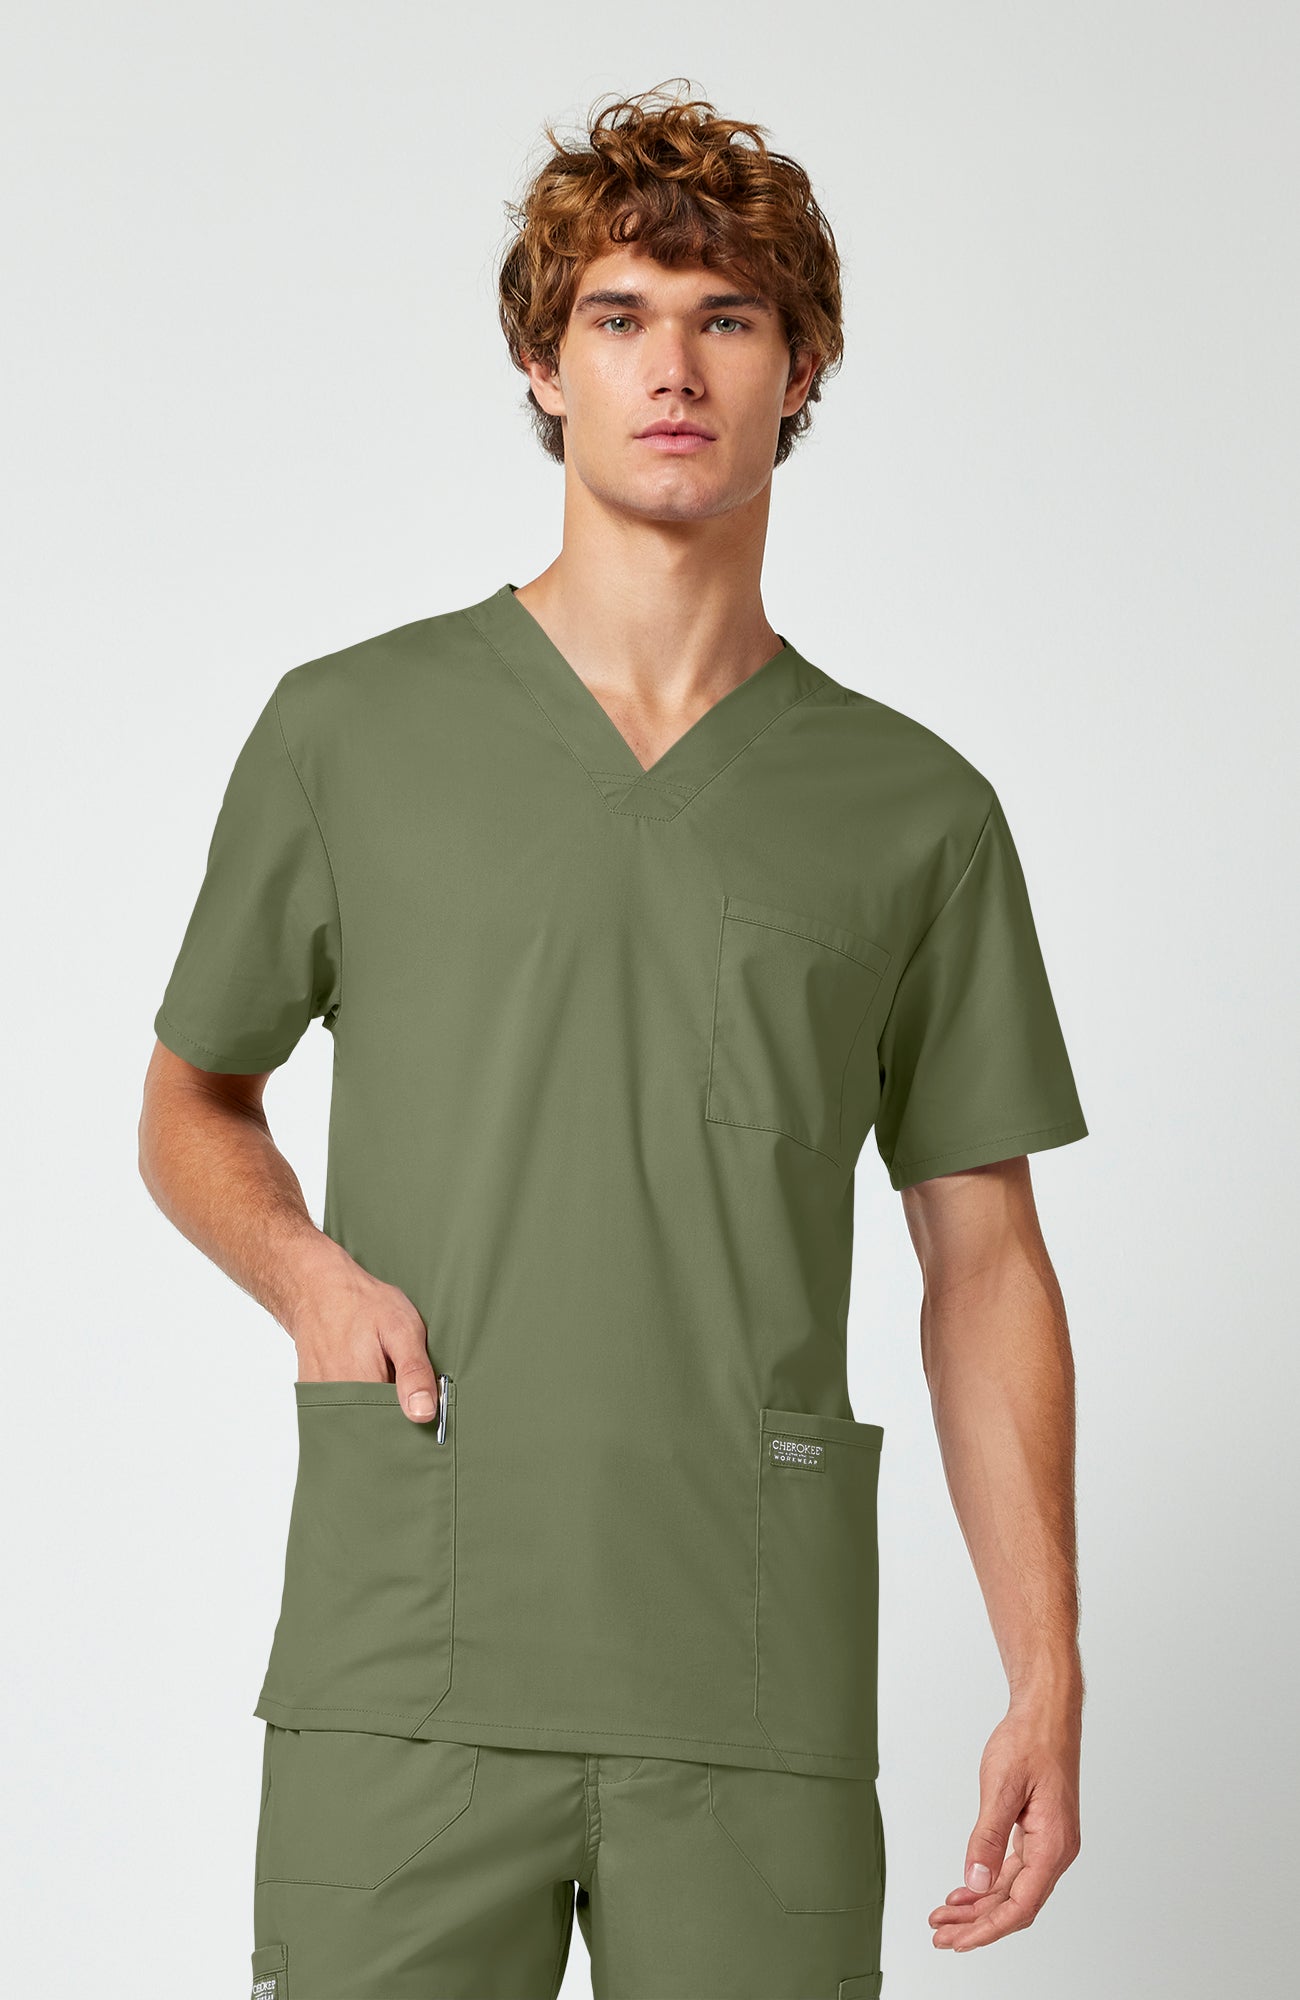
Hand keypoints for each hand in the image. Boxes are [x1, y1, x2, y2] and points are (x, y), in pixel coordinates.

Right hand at [286, 1241, 442, 1424]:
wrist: (317, 1291)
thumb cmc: (361, 1305)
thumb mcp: (402, 1329)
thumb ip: (414, 1372)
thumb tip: (423, 1414)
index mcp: (363, 1387)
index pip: (395, 1431)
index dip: (413, 1426)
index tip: (424, 1413)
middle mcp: (338, 1403)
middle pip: (376, 1434)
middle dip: (396, 1422)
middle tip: (403, 1390)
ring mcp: (323, 1404)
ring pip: (360, 1427)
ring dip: (378, 1415)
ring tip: (384, 1382)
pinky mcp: (316, 1401)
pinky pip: (344, 1418)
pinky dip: (360, 1409)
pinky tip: (368, 1383)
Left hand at [929, 1693, 1081, 1952]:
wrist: (1047, 1714)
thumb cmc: (1030, 1741)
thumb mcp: (1002, 1787)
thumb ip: (988, 1838)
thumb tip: (976, 1882)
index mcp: (1054, 1845)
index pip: (1021, 1904)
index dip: (989, 1928)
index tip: (960, 1941)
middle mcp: (1056, 1850)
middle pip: (1015, 1904)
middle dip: (977, 1923)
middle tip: (942, 1935)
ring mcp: (1048, 1843)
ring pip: (1012, 1889)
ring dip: (979, 1906)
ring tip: (946, 1918)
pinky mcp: (1038, 1833)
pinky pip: (1013, 1870)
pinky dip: (987, 1883)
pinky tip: (965, 1891)